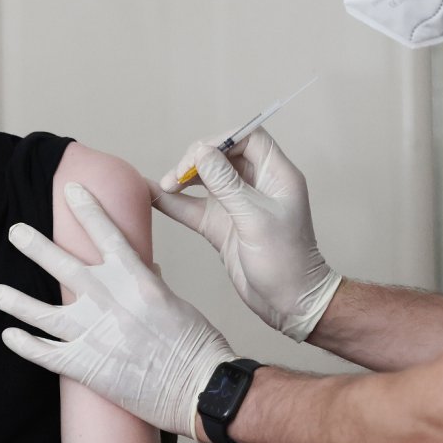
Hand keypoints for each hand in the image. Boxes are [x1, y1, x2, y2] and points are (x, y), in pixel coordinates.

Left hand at [0, 182, 234, 437]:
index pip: (107, 235)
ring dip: (16, 301)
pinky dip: (25, 345)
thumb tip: (148, 267)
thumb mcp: (176, 303)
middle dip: (35, 245)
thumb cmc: (198, 346)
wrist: (201, 388)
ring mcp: (96, 334)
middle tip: (16, 231)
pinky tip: (9, 336)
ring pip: (43, 313)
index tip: (71, 189)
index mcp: (137, 281)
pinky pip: (46, 354)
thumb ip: (152, 284)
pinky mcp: (88, 367)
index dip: (88, 210)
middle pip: (63, 266)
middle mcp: (111, 302)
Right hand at [152, 128, 340, 342]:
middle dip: (196, 159)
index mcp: (276, 175)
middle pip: (221, 156)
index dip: (222, 140)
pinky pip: (193, 207)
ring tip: (165, 186)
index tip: (199, 154)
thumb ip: (227, 185)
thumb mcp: (256, 219)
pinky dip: (174, 202)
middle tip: (177, 175)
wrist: (290, 304)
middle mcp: (255, 185)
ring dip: (183, 179)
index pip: (248, 139)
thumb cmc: (286, 261)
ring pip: (204, 179)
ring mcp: (236, 205)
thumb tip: (201, 152)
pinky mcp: (221, 225)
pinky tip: (152, 196)